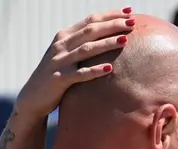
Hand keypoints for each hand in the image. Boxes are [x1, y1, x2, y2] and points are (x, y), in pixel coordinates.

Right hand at [16, 9, 135, 119]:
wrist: (34, 96)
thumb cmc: (57, 74)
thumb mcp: (67, 55)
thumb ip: (83, 44)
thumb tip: (109, 36)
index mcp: (64, 37)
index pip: (90, 21)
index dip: (110, 16)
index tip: (129, 12)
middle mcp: (61, 46)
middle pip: (90, 31)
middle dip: (112, 25)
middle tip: (132, 22)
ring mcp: (60, 62)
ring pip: (86, 49)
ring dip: (106, 44)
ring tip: (125, 40)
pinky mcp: (60, 79)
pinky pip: (80, 74)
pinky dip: (94, 71)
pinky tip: (109, 69)